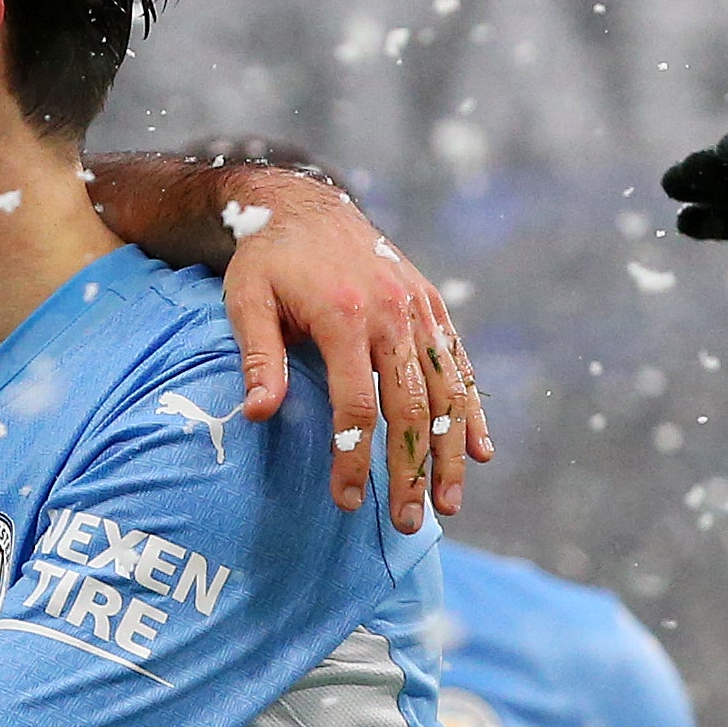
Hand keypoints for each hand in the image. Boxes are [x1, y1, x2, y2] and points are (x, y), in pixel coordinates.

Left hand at [217, 171, 489, 529]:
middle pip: (412, 407)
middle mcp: (393, 313)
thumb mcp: (247, 300)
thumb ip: (259, 357)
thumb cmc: (268, 259)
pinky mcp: (431, 305)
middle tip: (411, 523)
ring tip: (450, 504)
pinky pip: (459, 365)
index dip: (355, 457)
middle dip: (413, 470)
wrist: (305, 202)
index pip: (357, 405)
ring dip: (450, 452)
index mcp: (346, 315)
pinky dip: (472, 410)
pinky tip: (480, 452)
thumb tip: (260, 415)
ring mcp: (419, 309)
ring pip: (447, 391)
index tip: (347, 501)